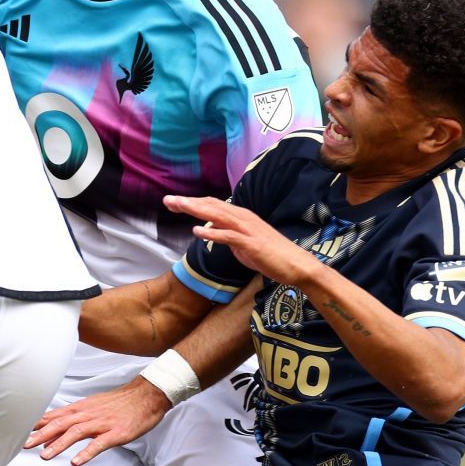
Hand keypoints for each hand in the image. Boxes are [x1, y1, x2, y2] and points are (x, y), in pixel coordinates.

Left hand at [25, 377, 171, 465]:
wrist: (146, 395)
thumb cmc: (118, 403)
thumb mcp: (92, 406)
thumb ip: (72, 418)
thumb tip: (50, 430)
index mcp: (81, 409)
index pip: (54, 417)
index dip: (36, 425)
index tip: (19, 433)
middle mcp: (87, 415)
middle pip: (60, 425)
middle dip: (41, 435)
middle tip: (24, 446)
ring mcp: (101, 424)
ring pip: (76, 434)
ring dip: (59, 445)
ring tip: (45, 457)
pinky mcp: (116, 433)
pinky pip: (99, 444)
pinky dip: (86, 453)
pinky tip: (76, 462)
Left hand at [165, 194, 314, 285]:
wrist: (297, 265)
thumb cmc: (272, 256)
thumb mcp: (244, 244)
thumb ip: (228, 235)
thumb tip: (212, 231)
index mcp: (241, 217)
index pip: (213, 205)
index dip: (193, 202)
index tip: (174, 202)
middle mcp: (244, 218)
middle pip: (212, 206)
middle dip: (189, 202)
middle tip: (167, 200)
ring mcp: (248, 230)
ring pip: (218, 216)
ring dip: (196, 210)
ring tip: (177, 206)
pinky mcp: (252, 244)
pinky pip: (229, 236)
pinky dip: (212, 233)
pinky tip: (197, 231)